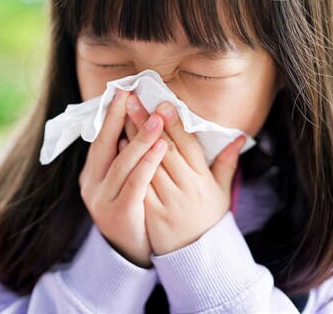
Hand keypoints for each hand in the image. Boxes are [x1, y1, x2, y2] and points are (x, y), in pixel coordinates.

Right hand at [78, 89, 167, 267]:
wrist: (129, 254)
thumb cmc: (131, 211)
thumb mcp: (122, 183)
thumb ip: (124, 157)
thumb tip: (136, 125)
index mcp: (92, 173)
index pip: (100, 139)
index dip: (111, 115)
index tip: (122, 91)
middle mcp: (91, 184)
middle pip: (104, 145)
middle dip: (117, 118)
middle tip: (130, 93)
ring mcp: (102, 199)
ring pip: (121, 163)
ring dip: (139, 137)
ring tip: (155, 117)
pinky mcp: (118, 213)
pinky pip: (135, 182)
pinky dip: (147, 162)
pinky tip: (160, 147)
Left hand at [123, 93, 245, 255]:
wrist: (196, 258)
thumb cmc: (207, 220)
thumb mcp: (221, 192)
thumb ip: (227, 164)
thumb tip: (239, 137)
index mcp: (203, 179)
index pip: (187, 145)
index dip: (174, 123)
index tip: (161, 103)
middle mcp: (186, 187)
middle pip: (164, 148)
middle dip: (147, 122)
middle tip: (133, 100)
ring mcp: (167, 200)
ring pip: (148, 163)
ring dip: (133, 138)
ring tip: (121, 116)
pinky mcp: (150, 212)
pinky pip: (137, 183)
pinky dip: (128, 164)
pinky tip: (117, 146)